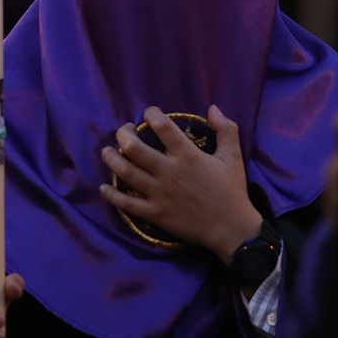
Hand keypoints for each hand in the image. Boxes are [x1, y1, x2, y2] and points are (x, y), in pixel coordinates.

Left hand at [99, 105, 262, 261]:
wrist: (231, 229)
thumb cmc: (231, 191)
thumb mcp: (233, 157)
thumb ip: (226, 129)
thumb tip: (213, 108)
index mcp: (187, 155)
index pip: (162, 127)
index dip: (151, 114)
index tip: (149, 113)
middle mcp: (168, 171)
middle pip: (134, 148)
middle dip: (123, 134)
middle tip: (123, 131)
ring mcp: (158, 193)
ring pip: (126, 172)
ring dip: (112, 159)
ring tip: (106, 151)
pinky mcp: (154, 213)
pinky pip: (127, 203)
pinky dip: (112, 195)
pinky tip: (103, 187)